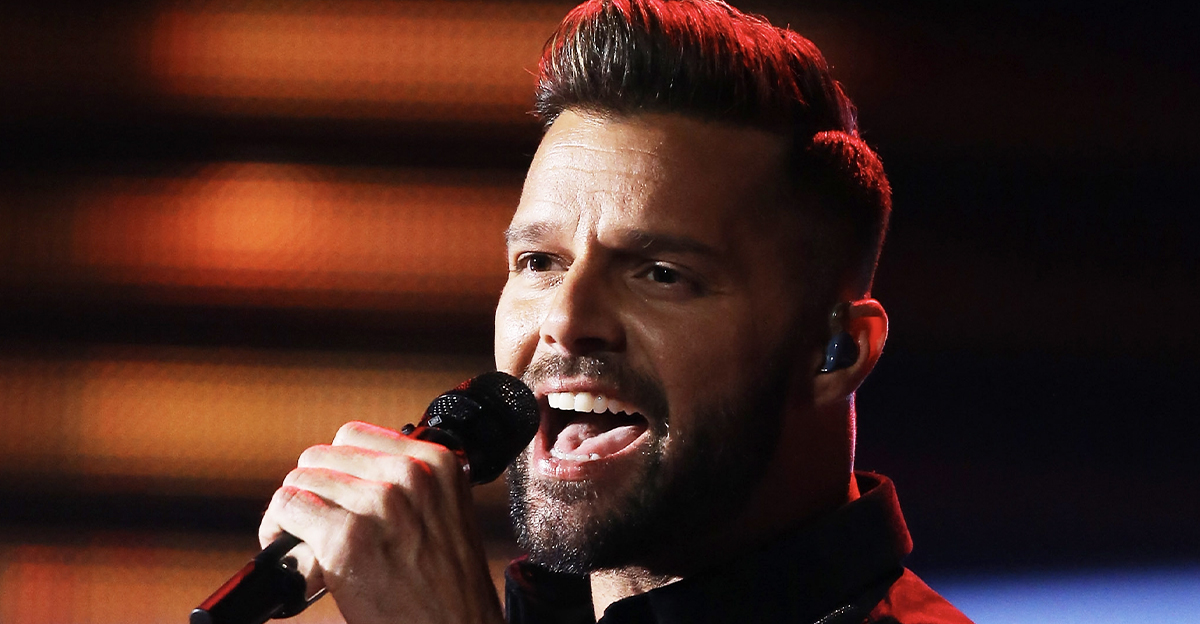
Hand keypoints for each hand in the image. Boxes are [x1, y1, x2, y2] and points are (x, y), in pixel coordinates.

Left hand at [259, 421, 503, 623]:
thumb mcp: (446, 515)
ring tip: (305, 545)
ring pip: (300, 480)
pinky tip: (296, 558)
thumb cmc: (449, 588)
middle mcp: (410, 474)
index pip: (354, 436)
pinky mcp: (347, 537)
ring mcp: (379, 503)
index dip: (335, 469)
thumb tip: (349, 473)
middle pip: (322, 455)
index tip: (336, 497)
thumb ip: (410, 485)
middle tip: (318, 526)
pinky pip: (287, 508)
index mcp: (437, 462)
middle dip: (314, 490)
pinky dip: (278, 531)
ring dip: (294, 513)